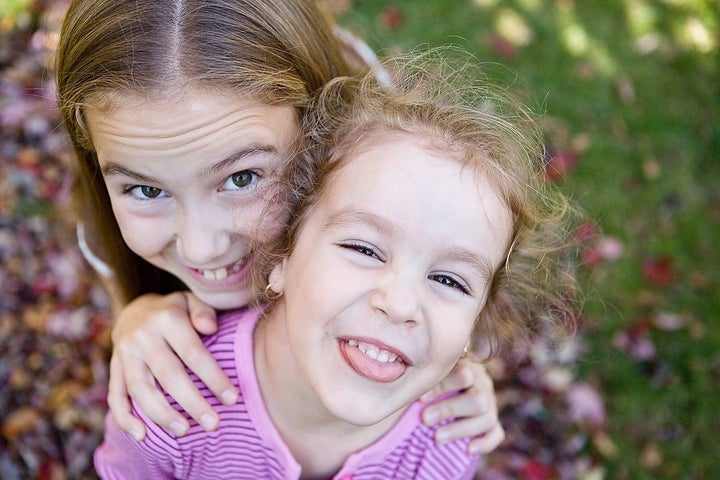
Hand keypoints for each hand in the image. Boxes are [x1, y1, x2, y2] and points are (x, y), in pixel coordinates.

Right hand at [108, 292, 237, 439]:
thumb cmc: (175, 311)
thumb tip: (211, 327)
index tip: (232, 399)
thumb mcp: (191, 301)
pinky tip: (142, 436)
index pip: (193, 353)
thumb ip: (203, 311)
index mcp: (166, 318)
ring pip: (140, 390)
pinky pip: (116, 396)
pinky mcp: (114, 369)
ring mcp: (124, 354)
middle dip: (192, 403)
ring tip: (185, 431)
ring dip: (162, 414)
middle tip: (213, 424)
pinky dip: (125, 419)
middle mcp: (142, 336)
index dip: (213, 378)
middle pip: (168, 375)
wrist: (135, 310)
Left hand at [420, 357, 504, 454]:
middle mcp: (482, 385)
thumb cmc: (431, 384)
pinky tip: (468, 450)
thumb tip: (412, 392)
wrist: (445, 395)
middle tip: (425, 419)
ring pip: (487, 418)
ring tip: (437, 438)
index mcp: (467, 368)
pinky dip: (484, 443)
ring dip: (461, 429)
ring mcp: (490, 405)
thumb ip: (426, 381)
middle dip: (450, 409)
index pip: (463, 374)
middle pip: (478, 398)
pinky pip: (496, 434)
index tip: (421, 399)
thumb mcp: (431, 377)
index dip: (443, 386)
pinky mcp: (493, 424)